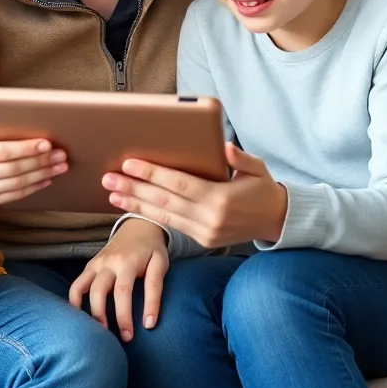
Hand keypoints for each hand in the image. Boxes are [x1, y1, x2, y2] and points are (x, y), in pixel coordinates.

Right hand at [0, 126, 66, 206]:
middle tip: (61, 154)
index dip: (27, 149)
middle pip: (15, 169)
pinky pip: (14, 196)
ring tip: (60, 167)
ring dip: (42, 175)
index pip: (4, 152)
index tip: (47, 143)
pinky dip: (32, 188)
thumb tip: (26, 124)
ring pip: (18, 184)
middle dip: (42, 162)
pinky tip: (46, 179)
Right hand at [68, 218, 168, 340]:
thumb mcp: (160, 264)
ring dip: (87, 312)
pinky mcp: (90, 266)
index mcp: (127, 261)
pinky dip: (74, 301)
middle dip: (104, 318)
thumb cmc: (151, 250)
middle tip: (117, 338)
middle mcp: (108, 262)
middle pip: (99, 292)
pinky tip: (81, 318)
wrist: (138, 227)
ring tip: (98, 332)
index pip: (123, 292)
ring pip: (83, 288)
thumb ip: (155, 291)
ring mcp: (96, 263)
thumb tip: (149, 323)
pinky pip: (76, 284)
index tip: (131, 336)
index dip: (125, 316)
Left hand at [102, 142, 287, 248]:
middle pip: (164, 201)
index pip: (179, 184)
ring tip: (112, 193)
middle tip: (109, 178)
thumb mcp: (257, 168)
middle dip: (134, 188)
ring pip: (163, 216)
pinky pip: (172, 226)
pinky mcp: (203, 240)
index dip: (153, 174)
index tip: (130, 163)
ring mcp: (205, 233)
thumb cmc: (264, 188)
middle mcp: (210, 218)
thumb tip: (224, 146)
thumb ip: (240, 158)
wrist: (277, 221)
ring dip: (135, 204)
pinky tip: (133, 206)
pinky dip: (150, 215)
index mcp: (221, 198)